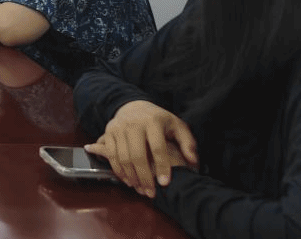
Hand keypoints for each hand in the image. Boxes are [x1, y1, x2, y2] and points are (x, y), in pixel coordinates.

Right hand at [83, 100, 198, 197]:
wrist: (133, 106)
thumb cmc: (159, 121)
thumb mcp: (177, 126)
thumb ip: (187, 143)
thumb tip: (192, 162)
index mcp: (153, 121)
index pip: (157, 147)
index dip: (162, 166)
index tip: (165, 183)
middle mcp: (133, 124)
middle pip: (137, 155)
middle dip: (144, 177)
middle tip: (151, 193)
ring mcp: (118, 128)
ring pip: (122, 157)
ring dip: (131, 177)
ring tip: (141, 190)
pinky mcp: (108, 133)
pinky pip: (111, 156)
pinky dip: (118, 171)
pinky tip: (128, 181)